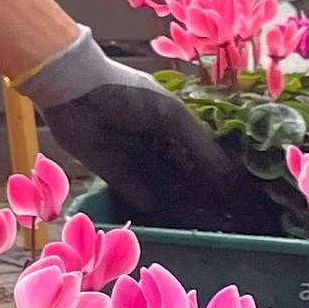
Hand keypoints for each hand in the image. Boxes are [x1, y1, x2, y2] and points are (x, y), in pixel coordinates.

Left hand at [15, 30, 281, 233]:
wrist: (76, 90)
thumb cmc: (128, 93)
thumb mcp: (171, 114)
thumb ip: (199, 144)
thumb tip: (226, 175)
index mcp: (172, 119)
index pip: (200, 149)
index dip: (215, 169)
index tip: (232, 190)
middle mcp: (155, 139)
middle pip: (181, 169)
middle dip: (197, 187)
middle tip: (216, 211)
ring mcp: (133, 155)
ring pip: (160, 182)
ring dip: (175, 198)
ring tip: (194, 218)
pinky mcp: (110, 169)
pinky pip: (133, 190)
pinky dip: (146, 201)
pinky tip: (162, 213)